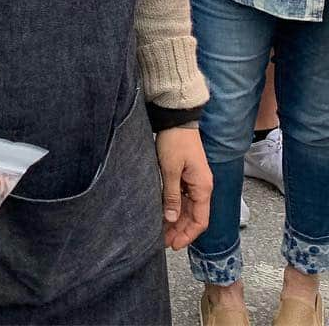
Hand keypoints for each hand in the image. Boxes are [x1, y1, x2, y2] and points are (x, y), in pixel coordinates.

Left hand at [156, 127, 211, 249]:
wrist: (176, 119)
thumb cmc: (175, 142)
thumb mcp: (170, 169)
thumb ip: (172, 195)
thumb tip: (173, 219)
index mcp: (203, 188)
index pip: (200, 220)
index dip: (188, 235)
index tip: (174, 245)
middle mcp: (202, 187)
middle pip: (193, 216)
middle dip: (180, 231)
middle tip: (163, 242)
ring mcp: (194, 181)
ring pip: (187, 208)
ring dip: (176, 220)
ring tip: (161, 231)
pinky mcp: (186, 175)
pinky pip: (182, 197)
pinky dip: (174, 207)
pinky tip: (163, 213)